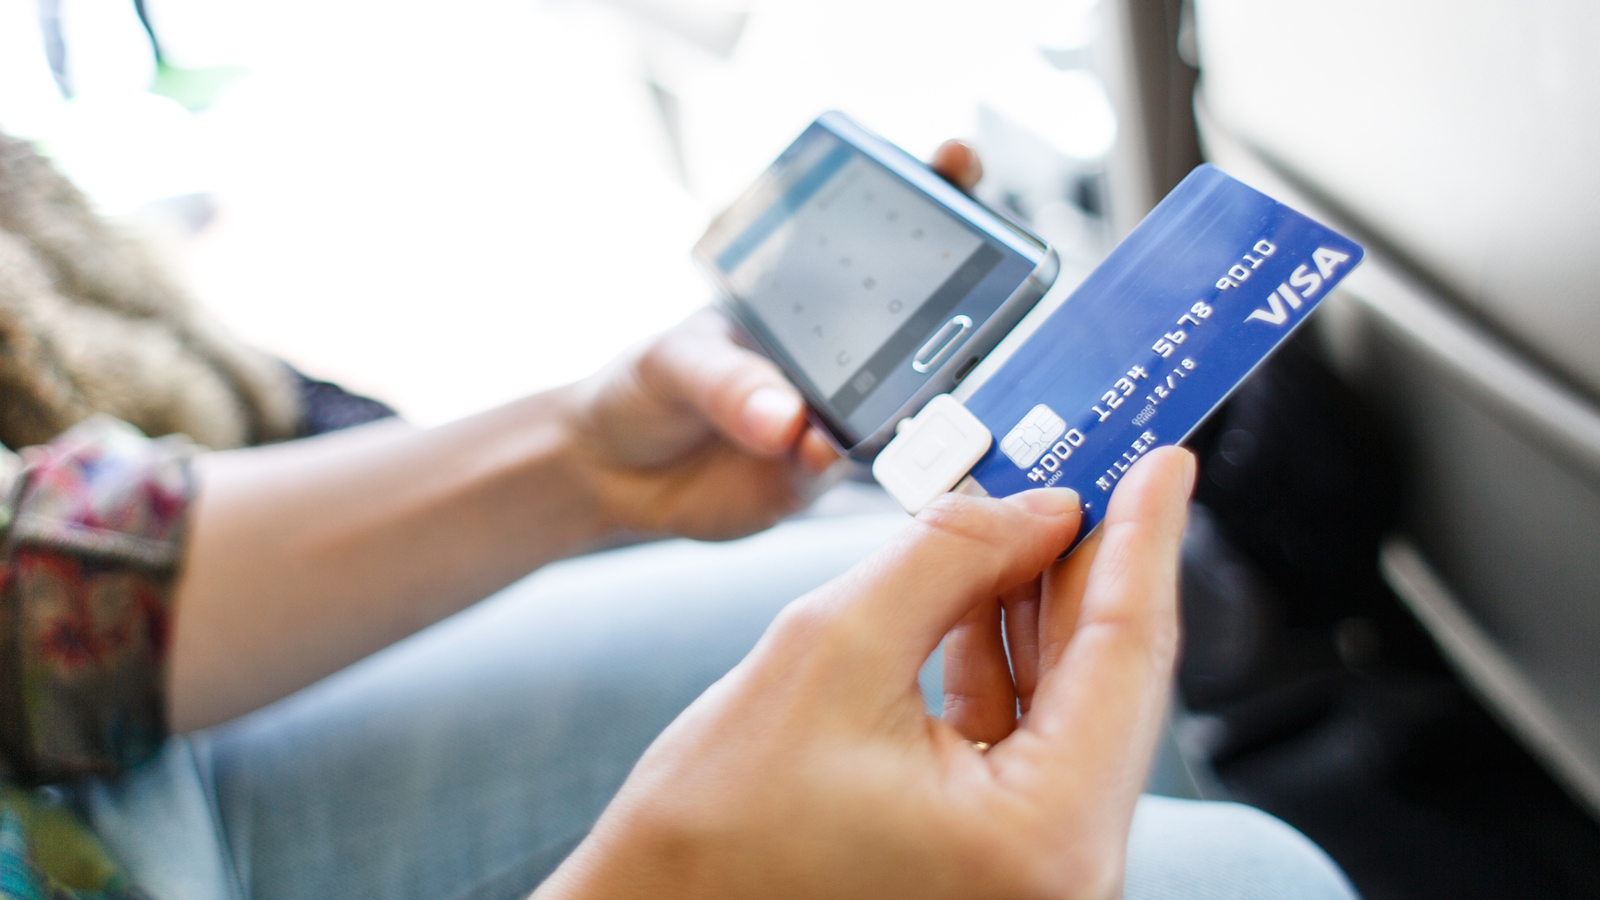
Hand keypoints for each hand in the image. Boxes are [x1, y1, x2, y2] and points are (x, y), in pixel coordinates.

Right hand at [535, 447, 1195, 899]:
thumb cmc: (713, 829)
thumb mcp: (831, 648)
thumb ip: (948, 559)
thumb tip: (1035, 507)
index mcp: (1040, 838)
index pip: (1126, 654)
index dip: (1144, 539)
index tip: (1160, 459)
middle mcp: (1060, 871)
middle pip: (1110, 680)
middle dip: (1093, 562)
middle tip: (1095, 466)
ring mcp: (1031, 872)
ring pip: (1070, 703)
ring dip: (1046, 602)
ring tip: (1031, 508)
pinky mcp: (994, 860)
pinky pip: (1027, 738)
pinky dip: (1009, 656)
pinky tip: (989, 584)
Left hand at [563, 141, 986, 540]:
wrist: (614, 476)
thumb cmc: (647, 388)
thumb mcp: (673, 362)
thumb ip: (727, 383)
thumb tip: (786, 417)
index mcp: (811, 295)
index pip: (883, 234)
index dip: (934, 193)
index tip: (956, 162)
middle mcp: (843, 351)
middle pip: (926, 318)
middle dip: (968, 301)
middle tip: (986, 291)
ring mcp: (839, 413)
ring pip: (906, 402)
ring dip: (918, 395)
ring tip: (907, 386)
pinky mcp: (820, 476)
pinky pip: (853, 468)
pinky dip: (848, 460)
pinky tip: (820, 452)